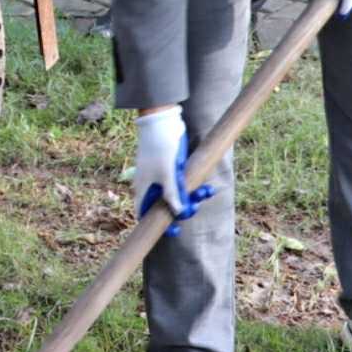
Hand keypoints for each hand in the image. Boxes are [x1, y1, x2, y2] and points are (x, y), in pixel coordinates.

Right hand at [132, 106, 210, 230]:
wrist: (164, 120)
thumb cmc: (159, 147)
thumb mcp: (167, 174)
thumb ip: (172, 195)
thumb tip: (179, 214)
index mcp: (144, 189)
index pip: (146, 214)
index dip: (158, 225)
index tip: (174, 231)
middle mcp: (153, 185)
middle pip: (167, 205)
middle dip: (183, 207)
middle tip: (196, 207)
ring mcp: (164, 176)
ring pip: (180, 194)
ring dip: (194, 195)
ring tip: (207, 191)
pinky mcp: (175, 169)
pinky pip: (186, 182)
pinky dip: (196, 185)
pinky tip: (207, 187)